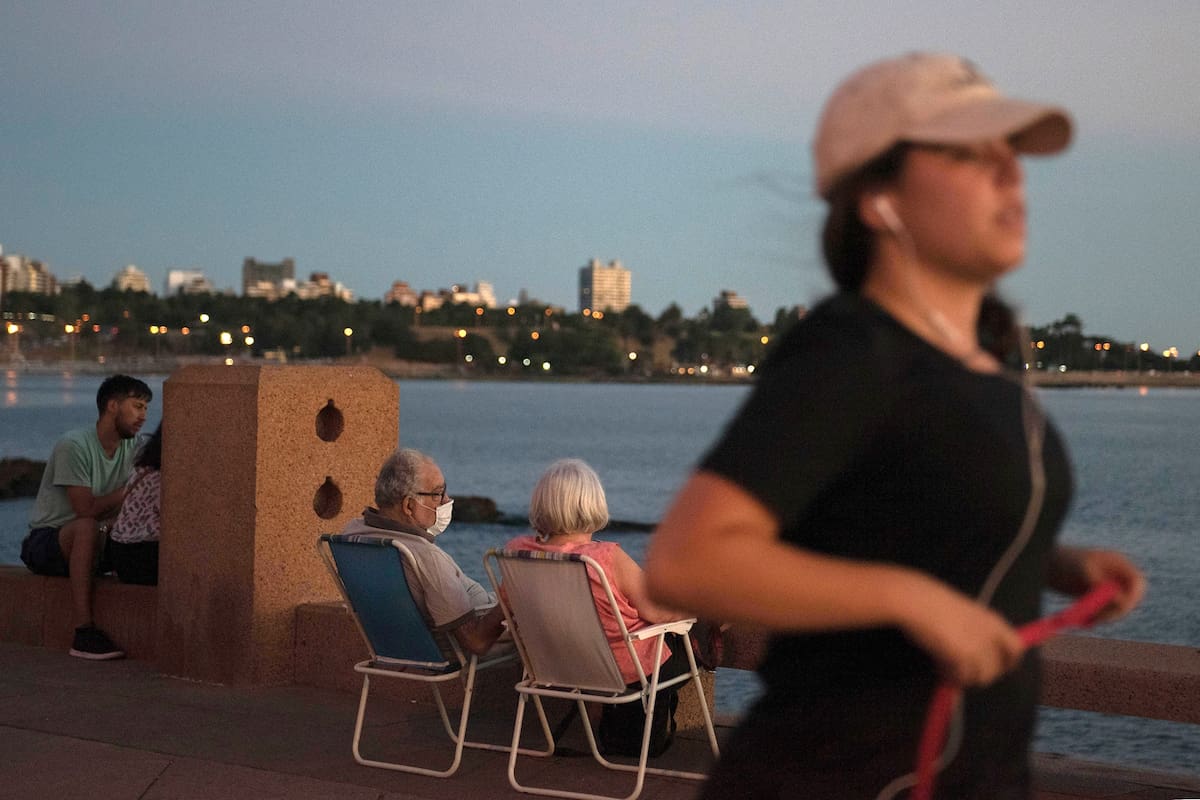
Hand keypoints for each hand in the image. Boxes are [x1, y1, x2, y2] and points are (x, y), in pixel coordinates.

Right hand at [898, 575, 1025, 686]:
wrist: (919, 602)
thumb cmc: (935, 600)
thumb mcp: (964, 611)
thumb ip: (976, 629)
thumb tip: (974, 648)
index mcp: (994, 621)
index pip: (1016, 647)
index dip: (1010, 660)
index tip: (1001, 667)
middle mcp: (990, 636)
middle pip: (998, 668)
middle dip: (984, 674)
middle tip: (967, 672)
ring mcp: (978, 649)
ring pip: (982, 677)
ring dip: (968, 677)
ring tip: (950, 670)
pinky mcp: (962, 659)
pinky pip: (963, 677)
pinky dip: (952, 676)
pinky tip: (940, 668)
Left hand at [1049, 546, 1144, 622]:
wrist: (1043, 564)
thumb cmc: (1062, 561)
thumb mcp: (1080, 569)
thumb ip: (1100, 584)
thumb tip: (1120, 602)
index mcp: (1117, 562)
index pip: (1137, 582)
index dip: (1133, 597)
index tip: (1120, 609)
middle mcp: (1116, 575)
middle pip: (1130, 598)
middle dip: (1118, 610)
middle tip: (1098, 620)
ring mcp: (1108, 586)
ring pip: (1117, 608)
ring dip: (1105, 617)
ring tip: (1083, 620)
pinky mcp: (1098, 598)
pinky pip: (1105, 612)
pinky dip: (1097, 618)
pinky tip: (1083, 621)